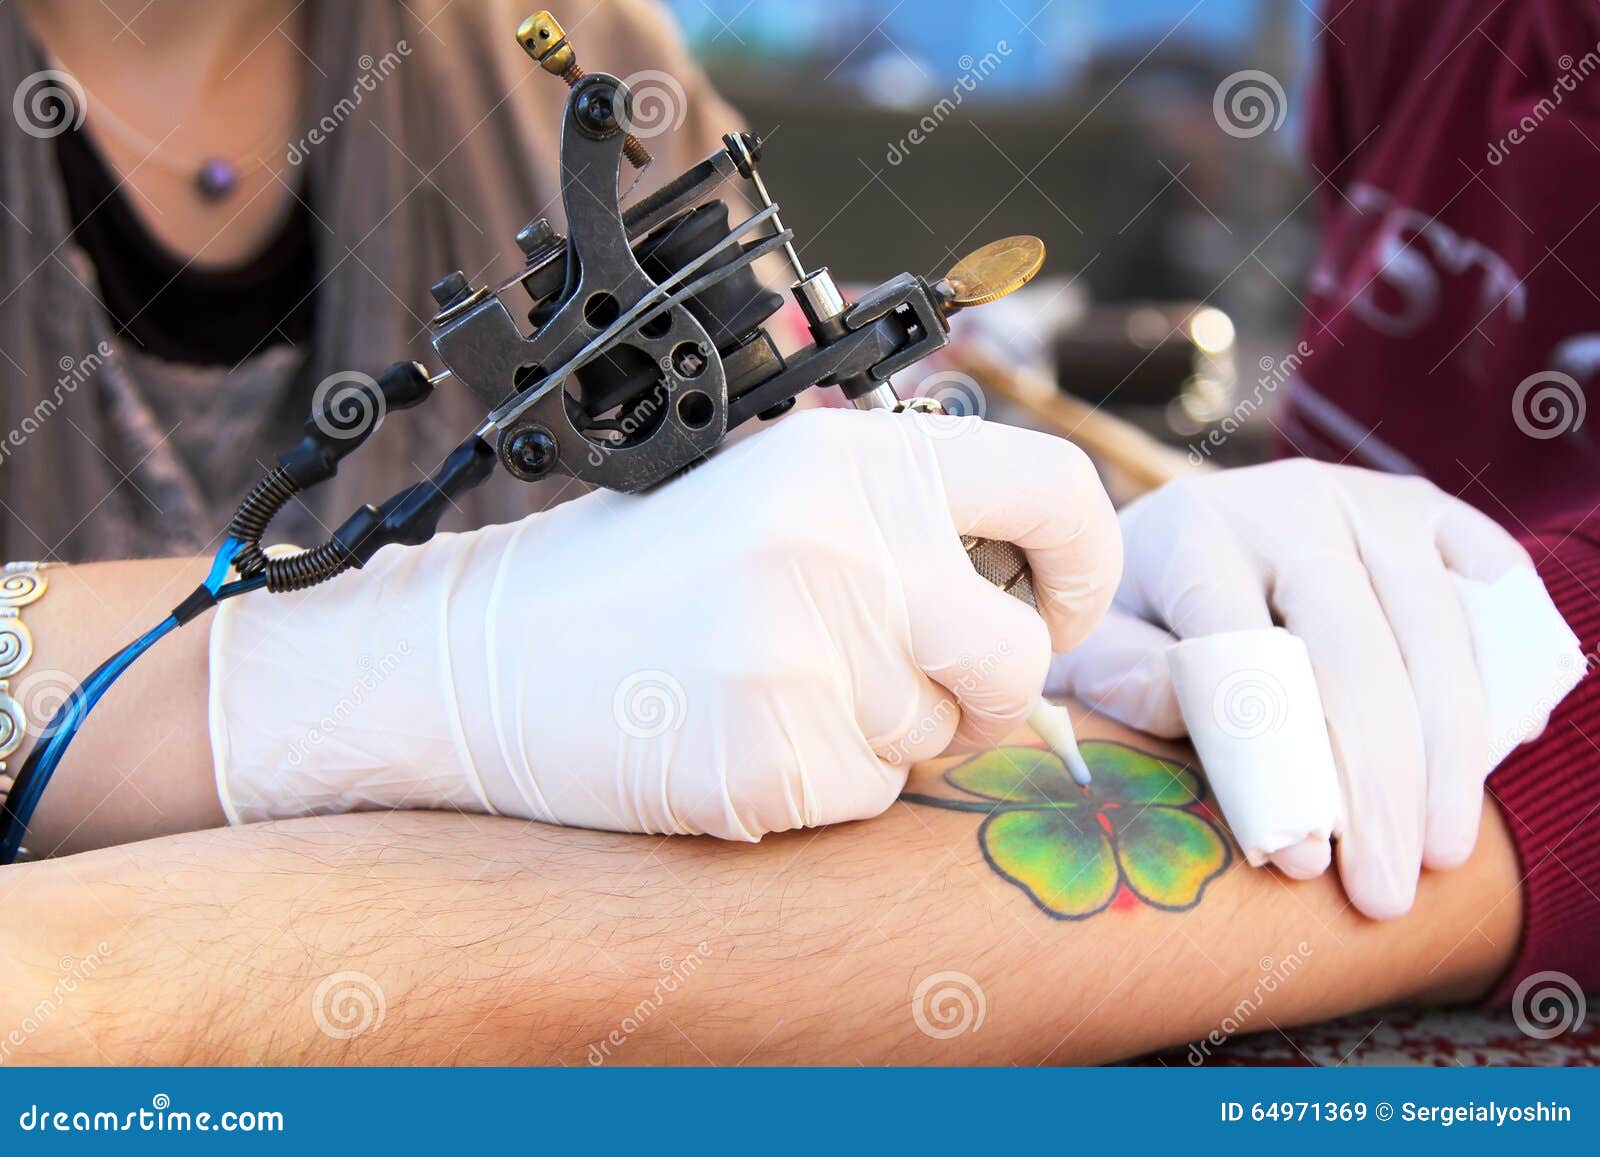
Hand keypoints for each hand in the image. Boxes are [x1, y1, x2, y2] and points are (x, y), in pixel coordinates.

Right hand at [210, 408, 1119, 839]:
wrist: (478, 660)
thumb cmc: (634, 578)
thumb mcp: (769, 495)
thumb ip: (898, 523)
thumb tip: (1031, 589)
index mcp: (849, 459)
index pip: (1057, 495)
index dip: (1083, 568)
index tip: (1051, 610)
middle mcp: (841, 546)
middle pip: (1009, 658)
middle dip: (972, 692)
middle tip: (890, 683)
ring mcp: (804, 655)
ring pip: (937, 738)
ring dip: (877, 736)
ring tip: (763, 687)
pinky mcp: (770, 759)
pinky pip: (868, 799)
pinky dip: (821, 788)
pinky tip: (734, 738)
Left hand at [1049, 459, 1535, 917]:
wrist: (1170, 530)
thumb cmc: (1131, 609)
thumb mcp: (1090, 644)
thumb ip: (1122, 678)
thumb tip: (1191, 715)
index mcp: (1194, 533)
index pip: (1246, 657)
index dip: (1278, 767)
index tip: (1303, 860)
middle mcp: (1289, 503)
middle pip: (1356, 652)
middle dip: (1381, 786)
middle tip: (1387, 891)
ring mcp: (1366, 498)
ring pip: (1436, 630)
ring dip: (1452, 753)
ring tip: (1443, 851)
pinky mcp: (1425, 505)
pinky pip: (1491, 578)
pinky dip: (1503, 658)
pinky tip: (1502, 744)